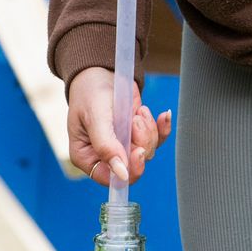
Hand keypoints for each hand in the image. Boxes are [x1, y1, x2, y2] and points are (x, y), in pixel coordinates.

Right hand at [68, 66, 171, 186]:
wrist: (100, 71)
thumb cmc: (89, 93)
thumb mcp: (95, 118)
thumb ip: (106, 146)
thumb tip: (122, 175)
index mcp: (87, 157)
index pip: (110, 179)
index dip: (129, 169)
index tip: (138, 151)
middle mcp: (106, 155)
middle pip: (134, 165)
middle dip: (140, 142)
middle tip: (136, 120)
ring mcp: (124, 144)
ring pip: (148, 151)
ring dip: (148, 130)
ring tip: (139, 112)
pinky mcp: (138, 133)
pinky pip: (157, 139)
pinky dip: (162, 127)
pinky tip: (164, 115)